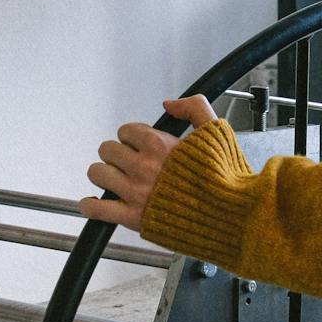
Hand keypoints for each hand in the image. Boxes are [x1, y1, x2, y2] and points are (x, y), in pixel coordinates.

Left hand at [79, 96, 217, 230]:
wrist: (231, 216)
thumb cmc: (225, 179)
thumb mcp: (217, 132)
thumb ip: (194, 107)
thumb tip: (169, 104)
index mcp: (159, 144)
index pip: (126, 131)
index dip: (132, 136)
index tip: (140, 145)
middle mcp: (144, 166)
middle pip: (107, 150)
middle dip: (116, 154)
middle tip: (126, 162)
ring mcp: (136, 192)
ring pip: (98, 174)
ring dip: (103, 175)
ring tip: (114, 180)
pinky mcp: (133, 218)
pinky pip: (97, 209)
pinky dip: (90, 206)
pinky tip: (94, 203)